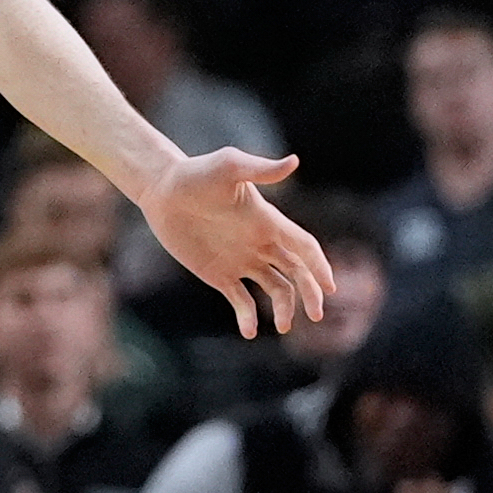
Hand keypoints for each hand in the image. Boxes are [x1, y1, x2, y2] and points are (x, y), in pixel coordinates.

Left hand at [136, 149, 332, 338]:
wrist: (162, 190)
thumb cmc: (196, 174)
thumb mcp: (228, 167)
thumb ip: (259, 169)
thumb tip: (294, 161)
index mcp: (267, 221)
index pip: (303, 246)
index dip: (320, 265)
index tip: (331, 287)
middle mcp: (260, 243)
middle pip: (296, 271)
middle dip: (310, 293)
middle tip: (316, 315)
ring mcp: (241, 260)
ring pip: (275, 288)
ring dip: (284, 308)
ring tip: (283, 327)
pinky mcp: (219, 274)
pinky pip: (241, 300)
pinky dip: (248, 317)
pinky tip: (249, 331)